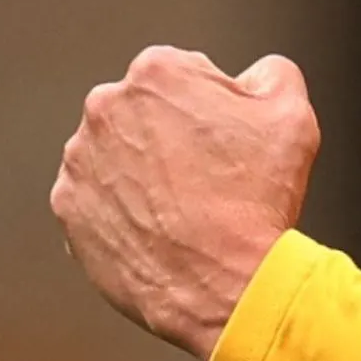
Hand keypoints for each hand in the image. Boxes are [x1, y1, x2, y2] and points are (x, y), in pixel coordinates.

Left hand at [51, 47, 320, 358]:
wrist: (229, 287)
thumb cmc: (258, 201)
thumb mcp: (291, 114)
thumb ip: (271, 73)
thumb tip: (254, 75)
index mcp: (155, 73)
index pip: (183, 76)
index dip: (212, 109)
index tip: (224, 142)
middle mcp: (105, 108)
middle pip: (142, 112)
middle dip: (169, 135)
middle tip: (206, 177)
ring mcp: (80, 161)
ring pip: (115, 155)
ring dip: (141, 172)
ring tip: (181, 209)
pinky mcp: (68, 210)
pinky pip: (95, 200)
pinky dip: (120, 211)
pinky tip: (156, 229)